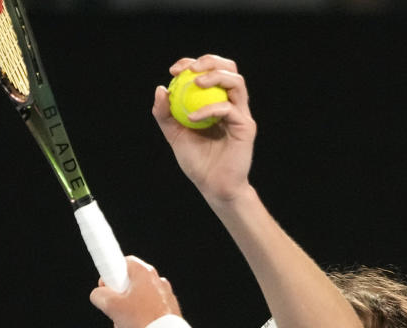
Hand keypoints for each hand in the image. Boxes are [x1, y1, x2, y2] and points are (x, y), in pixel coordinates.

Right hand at [89, 256, 181, 327]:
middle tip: (114, 312)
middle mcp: (157, 281)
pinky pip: (147, 316)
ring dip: (126, 319)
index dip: (110, 274)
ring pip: (137, 305)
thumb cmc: (143, 319)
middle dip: (118, 304)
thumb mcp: (111, 306)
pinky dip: (139, 326)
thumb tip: (98, 296)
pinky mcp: (168, 312)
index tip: (105, 287)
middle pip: (128, 287)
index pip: (123, 263)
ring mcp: (164, 297)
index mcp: (144, 273)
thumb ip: (99, 296)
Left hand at [153, 54, 256, 203]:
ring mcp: (241, 114)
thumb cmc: (197, 163)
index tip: (174, 69)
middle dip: (209, 61)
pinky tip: (192, 118)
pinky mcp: (246, 126)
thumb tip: (160, 89)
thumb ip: (165, 114)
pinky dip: (209, 109)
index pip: (210, 72)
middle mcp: (232, 103)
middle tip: (189, 69)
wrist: (214, 187)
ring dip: (214, 77)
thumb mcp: (175, 135)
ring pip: (236, 82)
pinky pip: (229, 108)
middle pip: (229, 68)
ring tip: (194, 83)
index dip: (193, 64)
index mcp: (217, 101)